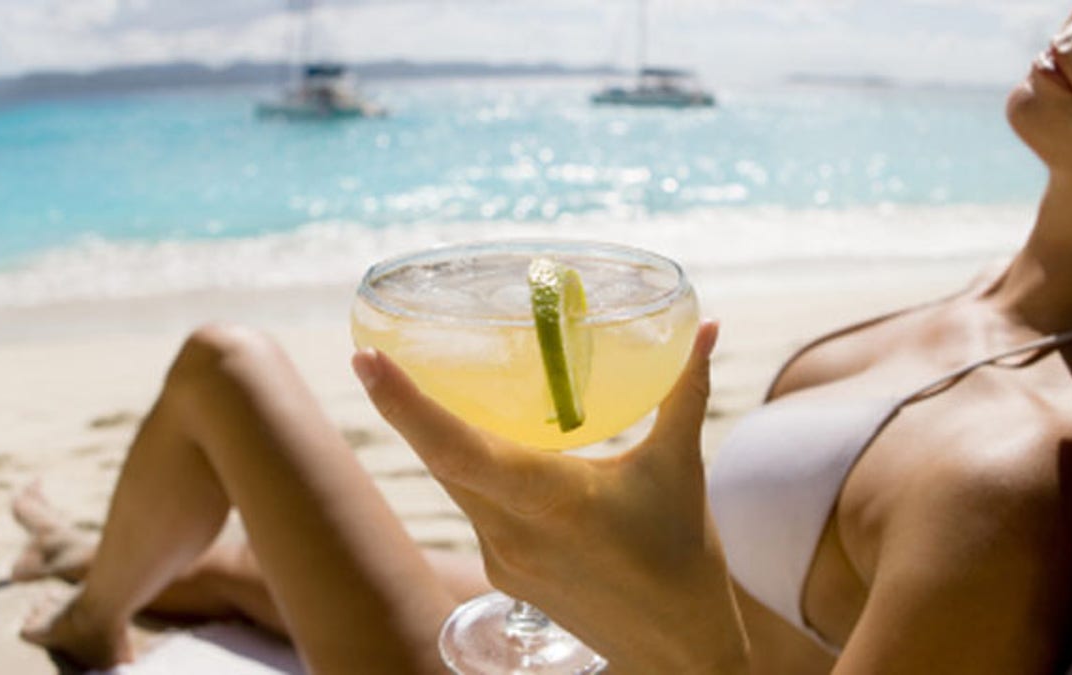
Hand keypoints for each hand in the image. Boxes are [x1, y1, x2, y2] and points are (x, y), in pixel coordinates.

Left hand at [353, 321, 749, 673]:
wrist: (679, 649)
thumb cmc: (684, 557)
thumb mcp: (681, 466)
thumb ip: (686, 391)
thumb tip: (706, 327)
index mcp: (548, 500)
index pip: (455, 448)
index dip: (404, 404)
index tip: (365, 359)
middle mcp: (511, 532)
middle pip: (438, 460)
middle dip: (404, 410)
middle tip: (376, 358)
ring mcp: (503, 558)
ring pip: (453, 484)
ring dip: (438, 441)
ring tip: (422, 390)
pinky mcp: (507, 572)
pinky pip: (474, 508)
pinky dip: (470, 473)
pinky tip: (485, 449)